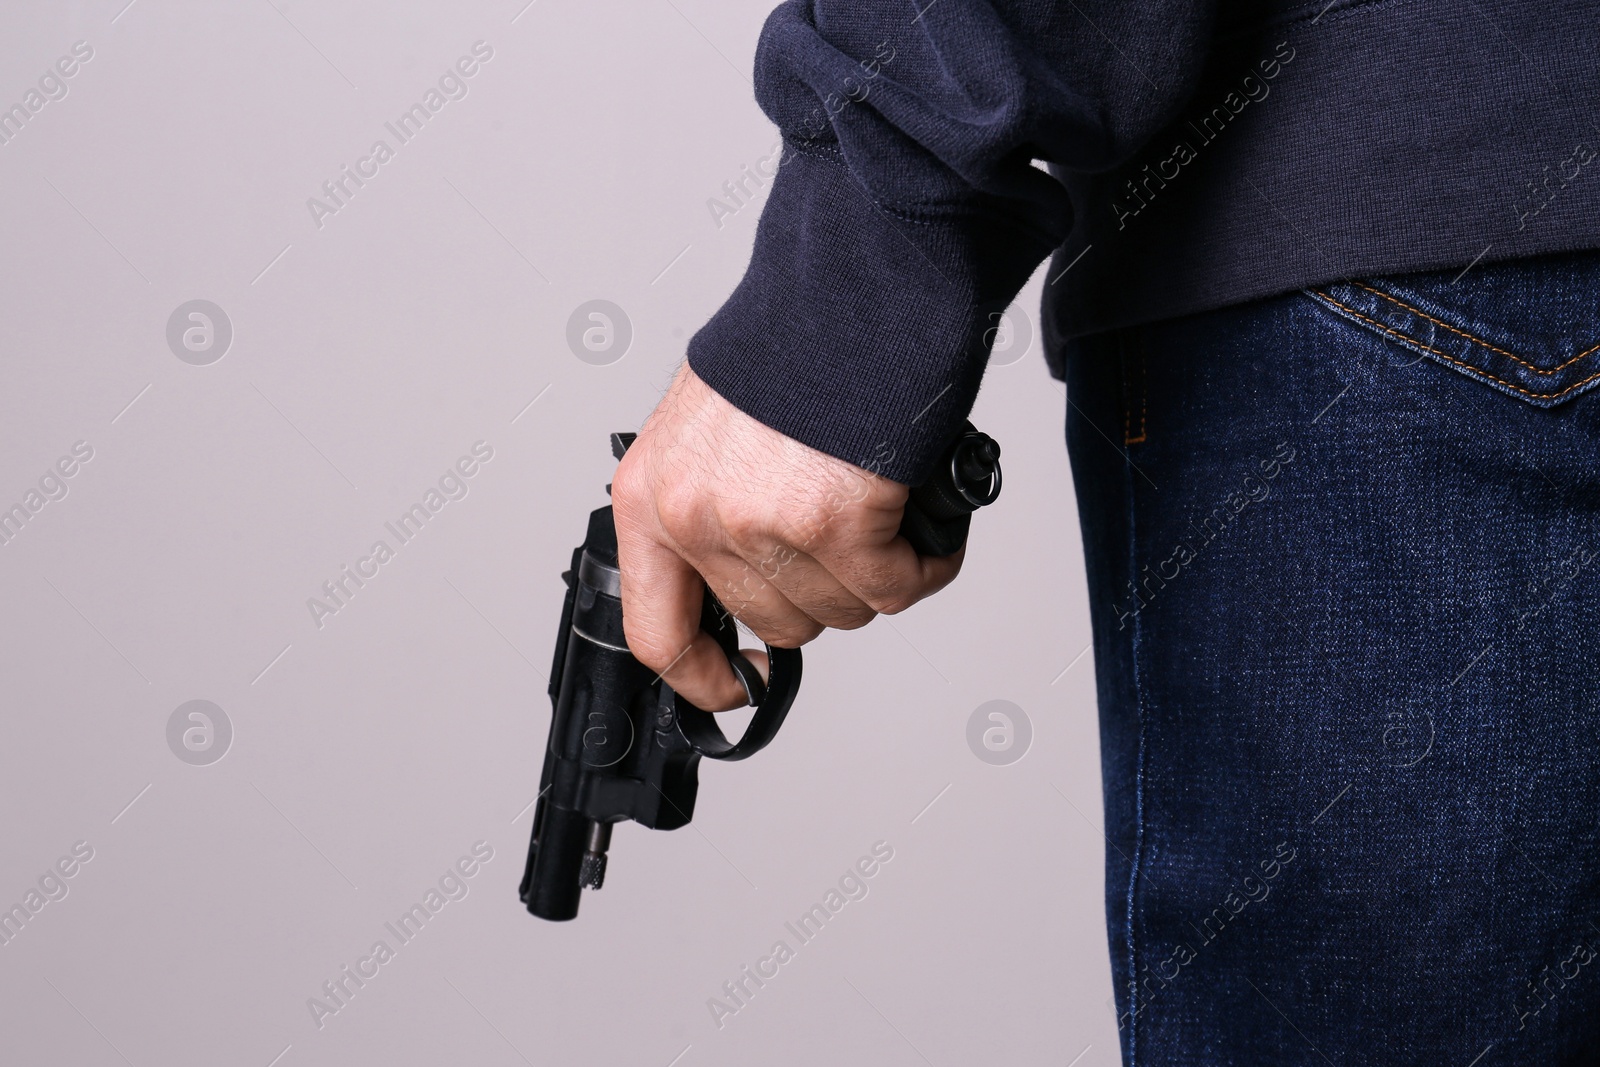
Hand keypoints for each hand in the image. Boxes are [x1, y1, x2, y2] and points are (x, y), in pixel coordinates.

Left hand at [610, 363, 962, 710]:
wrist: (851, 282)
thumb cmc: (792, 342)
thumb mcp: (709, 431)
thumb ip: (711, 509)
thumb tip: (748, 578)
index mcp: (650, 498)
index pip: (657, 632)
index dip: (705, 676)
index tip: (742, 682)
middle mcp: (695, 519)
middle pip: (777, 623)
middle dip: (825, 589)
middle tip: (850, 536)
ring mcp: (762, 527)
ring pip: (843, 609)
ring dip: (878, 570)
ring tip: (886, 508)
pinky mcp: (835, 524)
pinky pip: (897, 586)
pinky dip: (926, 561)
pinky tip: (924, 520)